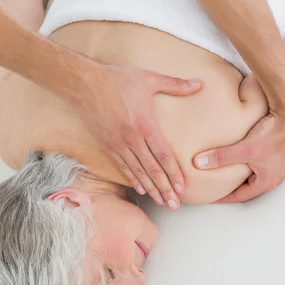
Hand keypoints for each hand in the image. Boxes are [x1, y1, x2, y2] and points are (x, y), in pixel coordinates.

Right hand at [76, 64, 201, 208]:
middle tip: (175, 205)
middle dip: (165, 189)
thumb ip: (176, 85)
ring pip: (138, 172)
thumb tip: (200, 83)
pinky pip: (122, 167)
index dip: (174, 173)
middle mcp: (133, 139)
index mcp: (146, 125)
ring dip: (151, 189)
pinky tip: (140, 189)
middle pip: (153, 169)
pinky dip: (132, 179)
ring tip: (161, 202)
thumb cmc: (118, 79)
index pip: (164, 156)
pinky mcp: (107, 145)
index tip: (182, 187)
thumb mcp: (149, 79)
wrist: (84, 84)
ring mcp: (118, 144)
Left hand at [193, 105, 284, 202]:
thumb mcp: (245, 149)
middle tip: (213, 186)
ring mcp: (275, 164)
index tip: (209, 195)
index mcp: (266, 182)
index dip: (222, 197)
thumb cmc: (274, 134)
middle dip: (230, 187)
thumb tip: (198, 163)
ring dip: (237, 175)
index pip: (239, 196)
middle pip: (245, 187)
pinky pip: (255, 162)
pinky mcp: (274, 151)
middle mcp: (273, 176)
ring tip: (221, 173)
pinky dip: (243, 163)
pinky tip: (235, 156)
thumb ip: (221, 157)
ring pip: (251, 174)